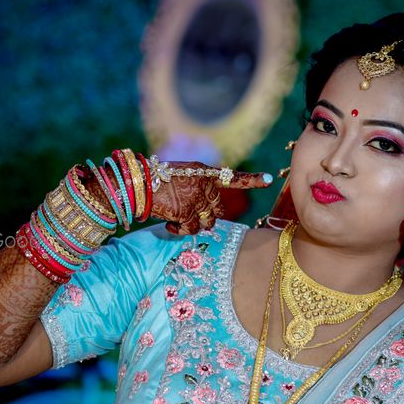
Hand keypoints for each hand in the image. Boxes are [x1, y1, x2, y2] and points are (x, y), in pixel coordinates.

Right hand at [150, 162, 272, 234]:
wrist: (134, 184)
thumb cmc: (152, 181)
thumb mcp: (180, 176)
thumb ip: (197, 188)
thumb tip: (208, 212)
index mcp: (203, 171)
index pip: (232, 176)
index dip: (252, 179)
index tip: (269, 179)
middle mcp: (203, 184)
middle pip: (218, 209)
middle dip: (207, 216)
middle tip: (188, 215)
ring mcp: (196, 198)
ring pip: (207, 223)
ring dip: (193, 225)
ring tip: (175, 218)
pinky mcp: (186, 212)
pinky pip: (190, 230)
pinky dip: (179, 231)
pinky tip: (168, 224)